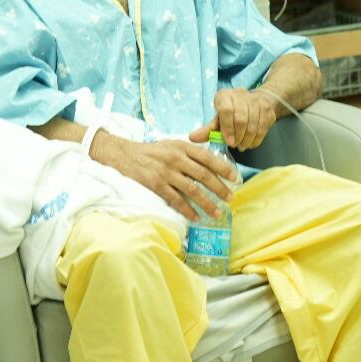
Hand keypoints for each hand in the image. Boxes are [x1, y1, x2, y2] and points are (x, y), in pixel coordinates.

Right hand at [93, 133, 238, 220]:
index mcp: (182, 146)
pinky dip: (187, 210)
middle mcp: (176, 158)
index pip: (208, 157)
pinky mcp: (156, 185)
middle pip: (203, 175)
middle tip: (230, 198)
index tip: (235, 178)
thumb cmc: (152, 151)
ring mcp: (166, 172)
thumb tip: (212, 164)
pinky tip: (196, 217)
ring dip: (207, 203)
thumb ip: (190, 152)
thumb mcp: (172, 144)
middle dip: (220, 188)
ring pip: (192, 190)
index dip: (223, 168)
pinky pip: (176, 200)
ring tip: (217, 212)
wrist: (125, 155)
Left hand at [191, 88, 279, 150]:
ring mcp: (256, 101)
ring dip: (247, 140)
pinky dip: (256, 140)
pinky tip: (250, 143)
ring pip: (253, 125)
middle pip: (241, 119)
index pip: (226, 111)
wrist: (255, 102)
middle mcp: (241, 94)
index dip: (227, 128)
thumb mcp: (218, 119)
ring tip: (242, 145)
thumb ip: (207, 130)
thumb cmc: (231, 112)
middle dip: (238, 136)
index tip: (228, 142)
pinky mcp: (267, 109)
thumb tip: (192, 138)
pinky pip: (263, 128)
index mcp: (224, 95)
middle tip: (234, 145)